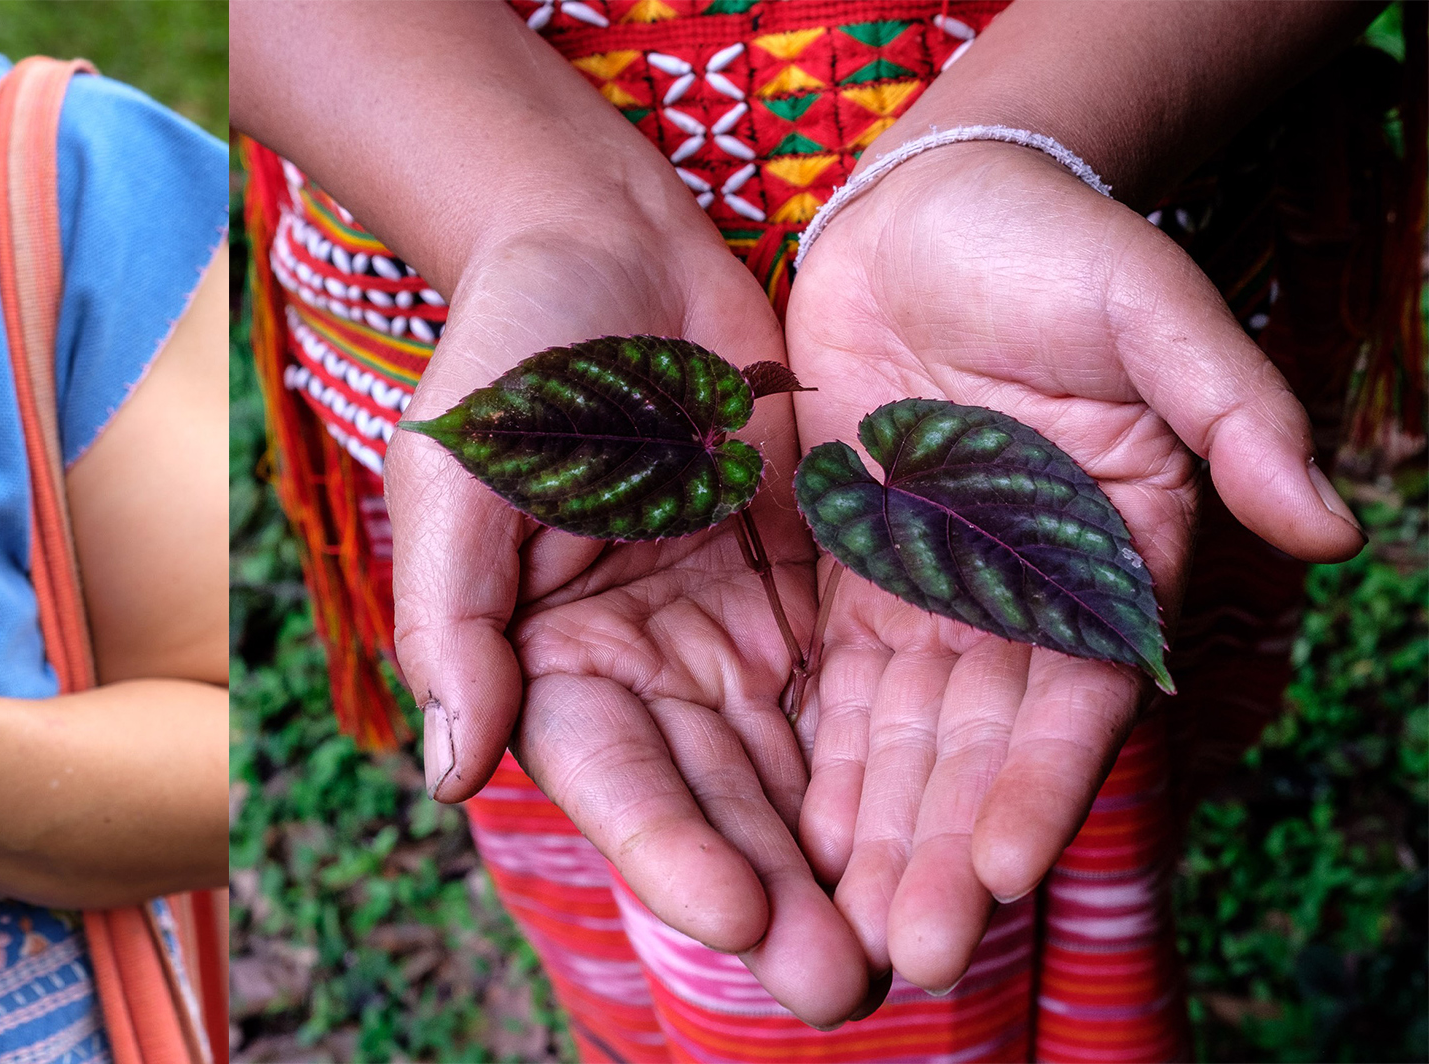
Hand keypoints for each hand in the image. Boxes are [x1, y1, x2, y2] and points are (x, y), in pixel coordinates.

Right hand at [387, 221, 869, 1026]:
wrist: (613, 242)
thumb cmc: (515, 349)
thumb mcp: (462, 470)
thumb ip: (452, 620)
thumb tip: (451, 774)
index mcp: (543, 658)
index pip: (610, 777)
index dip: (672, 851)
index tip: (741, 918)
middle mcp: (639, 670)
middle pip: (712, 800)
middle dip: (777, 895)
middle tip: (845, 985)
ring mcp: (725, 637)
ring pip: (794, 767)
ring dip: (846, 857)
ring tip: (912, 940)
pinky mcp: (808, 594)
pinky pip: (859, 685)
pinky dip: (896, 758)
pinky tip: (953, 821)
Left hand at [784, 140, 1364, 992]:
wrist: (938, 203)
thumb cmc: (1061, 246)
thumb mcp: (1156, 309)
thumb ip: (1234, 414)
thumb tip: (1327, 529)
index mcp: (1113, 551)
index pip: (1073, 694)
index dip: (1034, 784)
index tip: (995, 872)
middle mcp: (1027, 591)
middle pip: (979, 742)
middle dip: (943, 848)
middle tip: (901, 949)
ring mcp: (937, 586)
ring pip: (905, 734)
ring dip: (879, 831)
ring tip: (844, 929)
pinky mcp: (856, 565)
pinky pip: (838, 680)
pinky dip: (824, 757)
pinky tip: (798, 838)